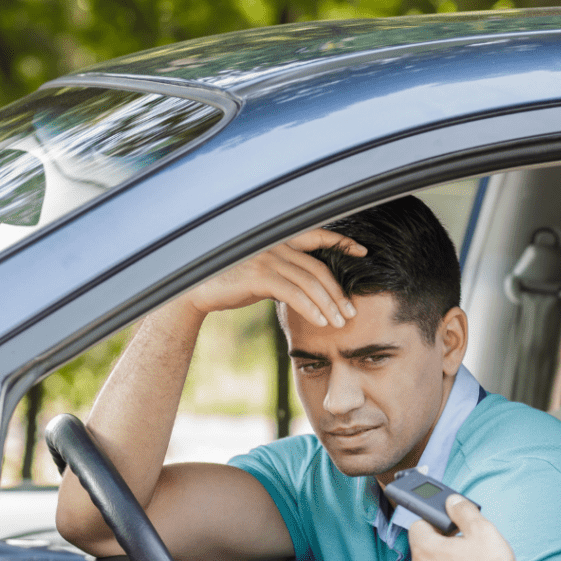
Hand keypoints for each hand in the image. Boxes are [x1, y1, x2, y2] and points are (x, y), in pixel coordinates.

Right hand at [185, 229, 365, 325]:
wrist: (197, 290)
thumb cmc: (231, 284)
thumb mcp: (263, 275)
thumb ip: (285, 275)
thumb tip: (307, 290)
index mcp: (278, 240)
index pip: (316, 237)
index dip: (341, 242)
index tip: (362, 252)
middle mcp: (275, 244)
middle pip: (318, 268)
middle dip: (338, 292)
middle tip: (350, 312)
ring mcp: (268, 257)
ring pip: (310, 282)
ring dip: (328, 305)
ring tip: (339, 323)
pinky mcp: (260, 275)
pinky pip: (294, 293)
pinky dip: (311, 308)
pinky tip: (320, 322)